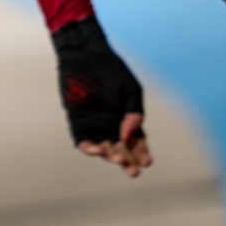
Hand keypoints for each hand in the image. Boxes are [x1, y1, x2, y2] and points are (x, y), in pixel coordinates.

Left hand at [51, 17, 152, 177]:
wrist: (85, 55)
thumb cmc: (111, 70)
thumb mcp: (130, 90)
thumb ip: (133, 112)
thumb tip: (128, 136)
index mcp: (127, 119)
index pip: (137, 142)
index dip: (142, 152)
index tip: (147, 161)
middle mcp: (111, 125)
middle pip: (121, 149)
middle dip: (127, 161)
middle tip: (132, 171)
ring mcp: (94, 125)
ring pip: (103, 148)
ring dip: (110, 156)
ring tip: (117, 159)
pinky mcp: (78, 122)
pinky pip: (82, 139)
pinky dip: (88, 147)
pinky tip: (96, 150)